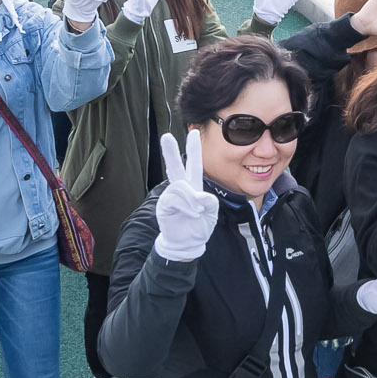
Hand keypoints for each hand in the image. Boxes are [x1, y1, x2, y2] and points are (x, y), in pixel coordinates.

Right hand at [151, 128, 217, 261]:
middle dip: (170, 152)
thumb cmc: (199, 225)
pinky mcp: (164, 206)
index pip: (193, 164)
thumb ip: (209, 201)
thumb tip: (198, 196)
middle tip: (166, 136)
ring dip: (191, 199)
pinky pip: (175, 199)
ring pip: (180, 187)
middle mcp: (180, 188)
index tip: (193, 133)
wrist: (187, 243)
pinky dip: (186, 206)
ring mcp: (170, 196)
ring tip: (196, 211)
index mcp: (192, 186)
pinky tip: (191, 214)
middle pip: (174, 167)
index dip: (193, 149)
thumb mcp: (211, 212)